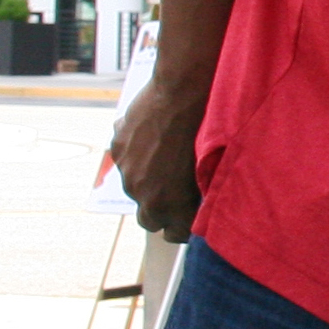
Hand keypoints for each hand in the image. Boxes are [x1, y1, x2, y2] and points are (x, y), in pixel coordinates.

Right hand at [111, 73, 209, 240]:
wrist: (183, 94)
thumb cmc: (207, 133)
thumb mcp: (210, 171)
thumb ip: (199, 196)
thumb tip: (201, 204)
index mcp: (170, 205)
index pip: (172, 235)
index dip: (183, 226)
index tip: (191, 216)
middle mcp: (143, 194)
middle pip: (149, 218)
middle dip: (161, 210)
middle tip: (177, 193)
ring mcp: (127, 171)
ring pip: (136, 186)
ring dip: (148, 178)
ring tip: (167, 156)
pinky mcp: (118, 147)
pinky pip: (126, 158)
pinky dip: (137, 152)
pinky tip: (154, 136)